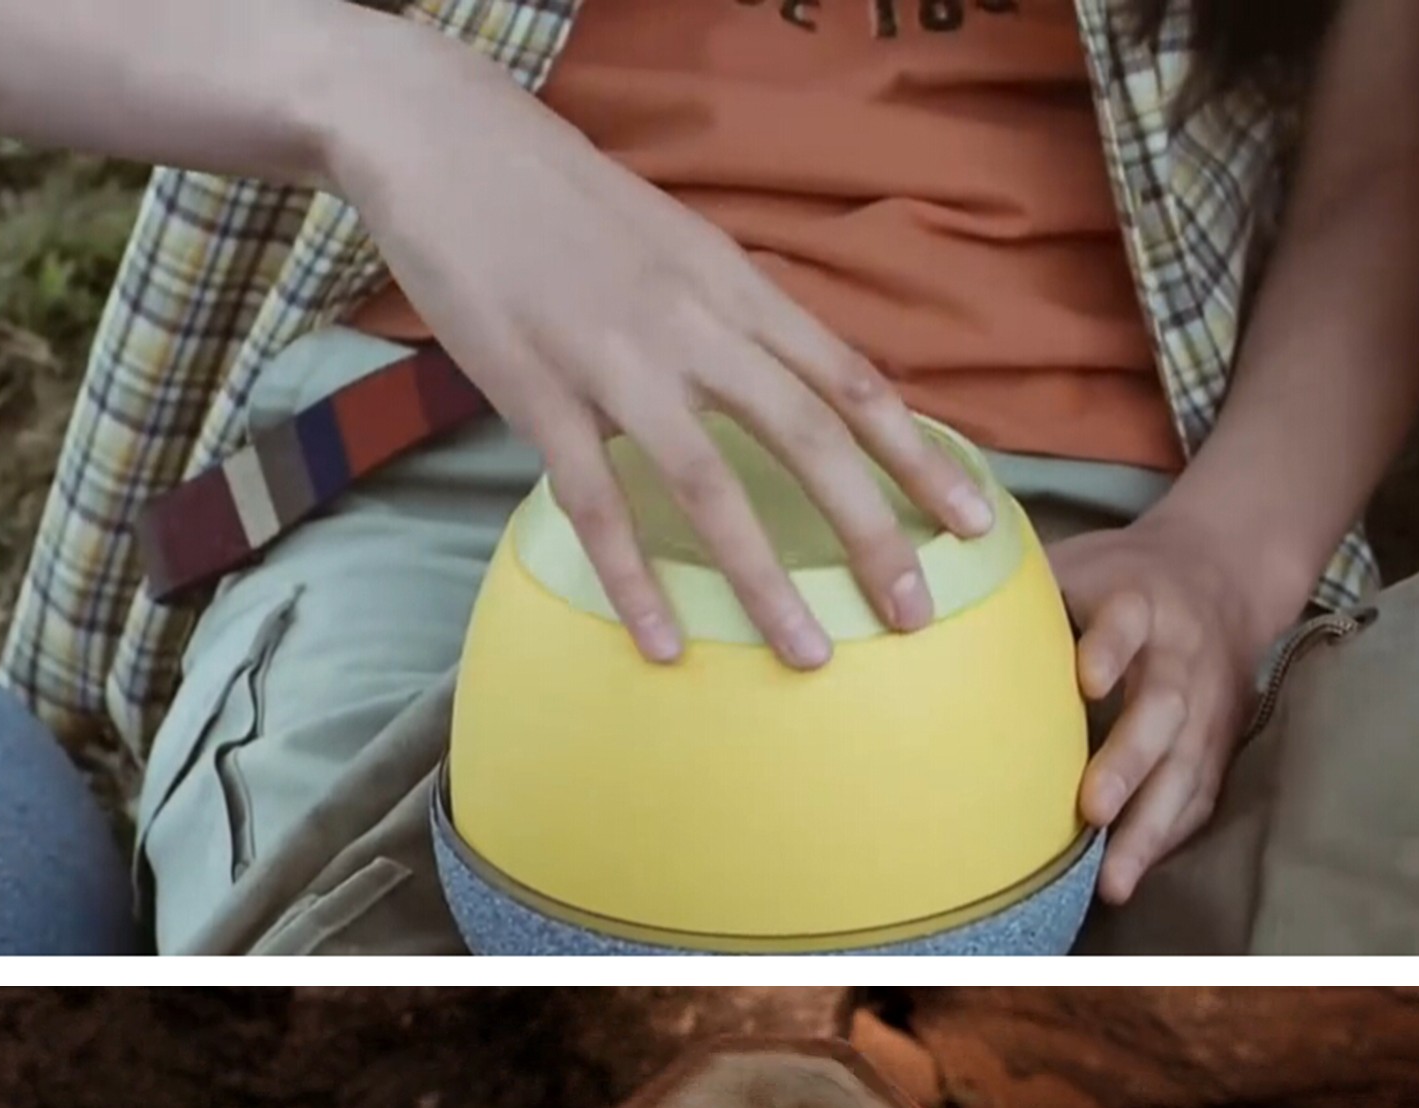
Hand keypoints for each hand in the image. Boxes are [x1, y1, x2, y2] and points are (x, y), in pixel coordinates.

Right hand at [329, 30, 993, 670]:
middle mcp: (692, 323)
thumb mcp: (676, 243)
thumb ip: (736, 316)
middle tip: (914, 614)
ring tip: (808, 656)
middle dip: (873, 532)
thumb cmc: (563, 201)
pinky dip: (633, 580)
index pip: (848, 378)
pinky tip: (664, 644)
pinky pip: (597, 504)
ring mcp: (615, 361)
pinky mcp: (538, 392)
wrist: (443, 139)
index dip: (918, 453)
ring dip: (765, 579)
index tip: (975, 519)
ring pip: (710, 484)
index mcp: (735, 286)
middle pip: (807, 437)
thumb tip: (792, 387)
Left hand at [1050, 512, 1276, 906]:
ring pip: (1187, 766)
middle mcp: (1180, 653)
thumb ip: (1019, 593)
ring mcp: (1206, 704)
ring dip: (1149, 825)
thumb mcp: (1076, 566)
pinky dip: (1164, 838)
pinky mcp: (1218, 742)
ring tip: (1114, 881)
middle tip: (1094, 807)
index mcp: (1138, 600)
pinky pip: (1198, 796)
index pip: (1127, 619)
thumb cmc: (1116, 581)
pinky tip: (1127, 879)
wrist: (1221, 571)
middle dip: (1130, 758)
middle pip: (1163, 707)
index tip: (1089, 678)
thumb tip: (921, 613)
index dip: (1111, 645)